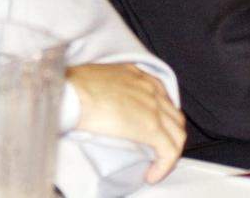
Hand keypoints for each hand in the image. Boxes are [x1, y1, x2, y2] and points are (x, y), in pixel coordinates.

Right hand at [67, 63, 184, 183]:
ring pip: (177, 134)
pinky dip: (164, 166)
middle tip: (155, 150)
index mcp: (137, 75)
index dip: (161, 117)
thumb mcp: (97, 78)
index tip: (153, 130)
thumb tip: (102, 104)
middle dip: (169, 135)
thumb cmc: (73, 86)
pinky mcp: (151, 128)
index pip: (161, 98)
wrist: (72, 93)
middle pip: (173, 116)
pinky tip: (152, 175)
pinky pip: (169, 151)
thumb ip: (108, 89)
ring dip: (169, 152)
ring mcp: (154, 107)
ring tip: (155, 165)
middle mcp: (150, 89)